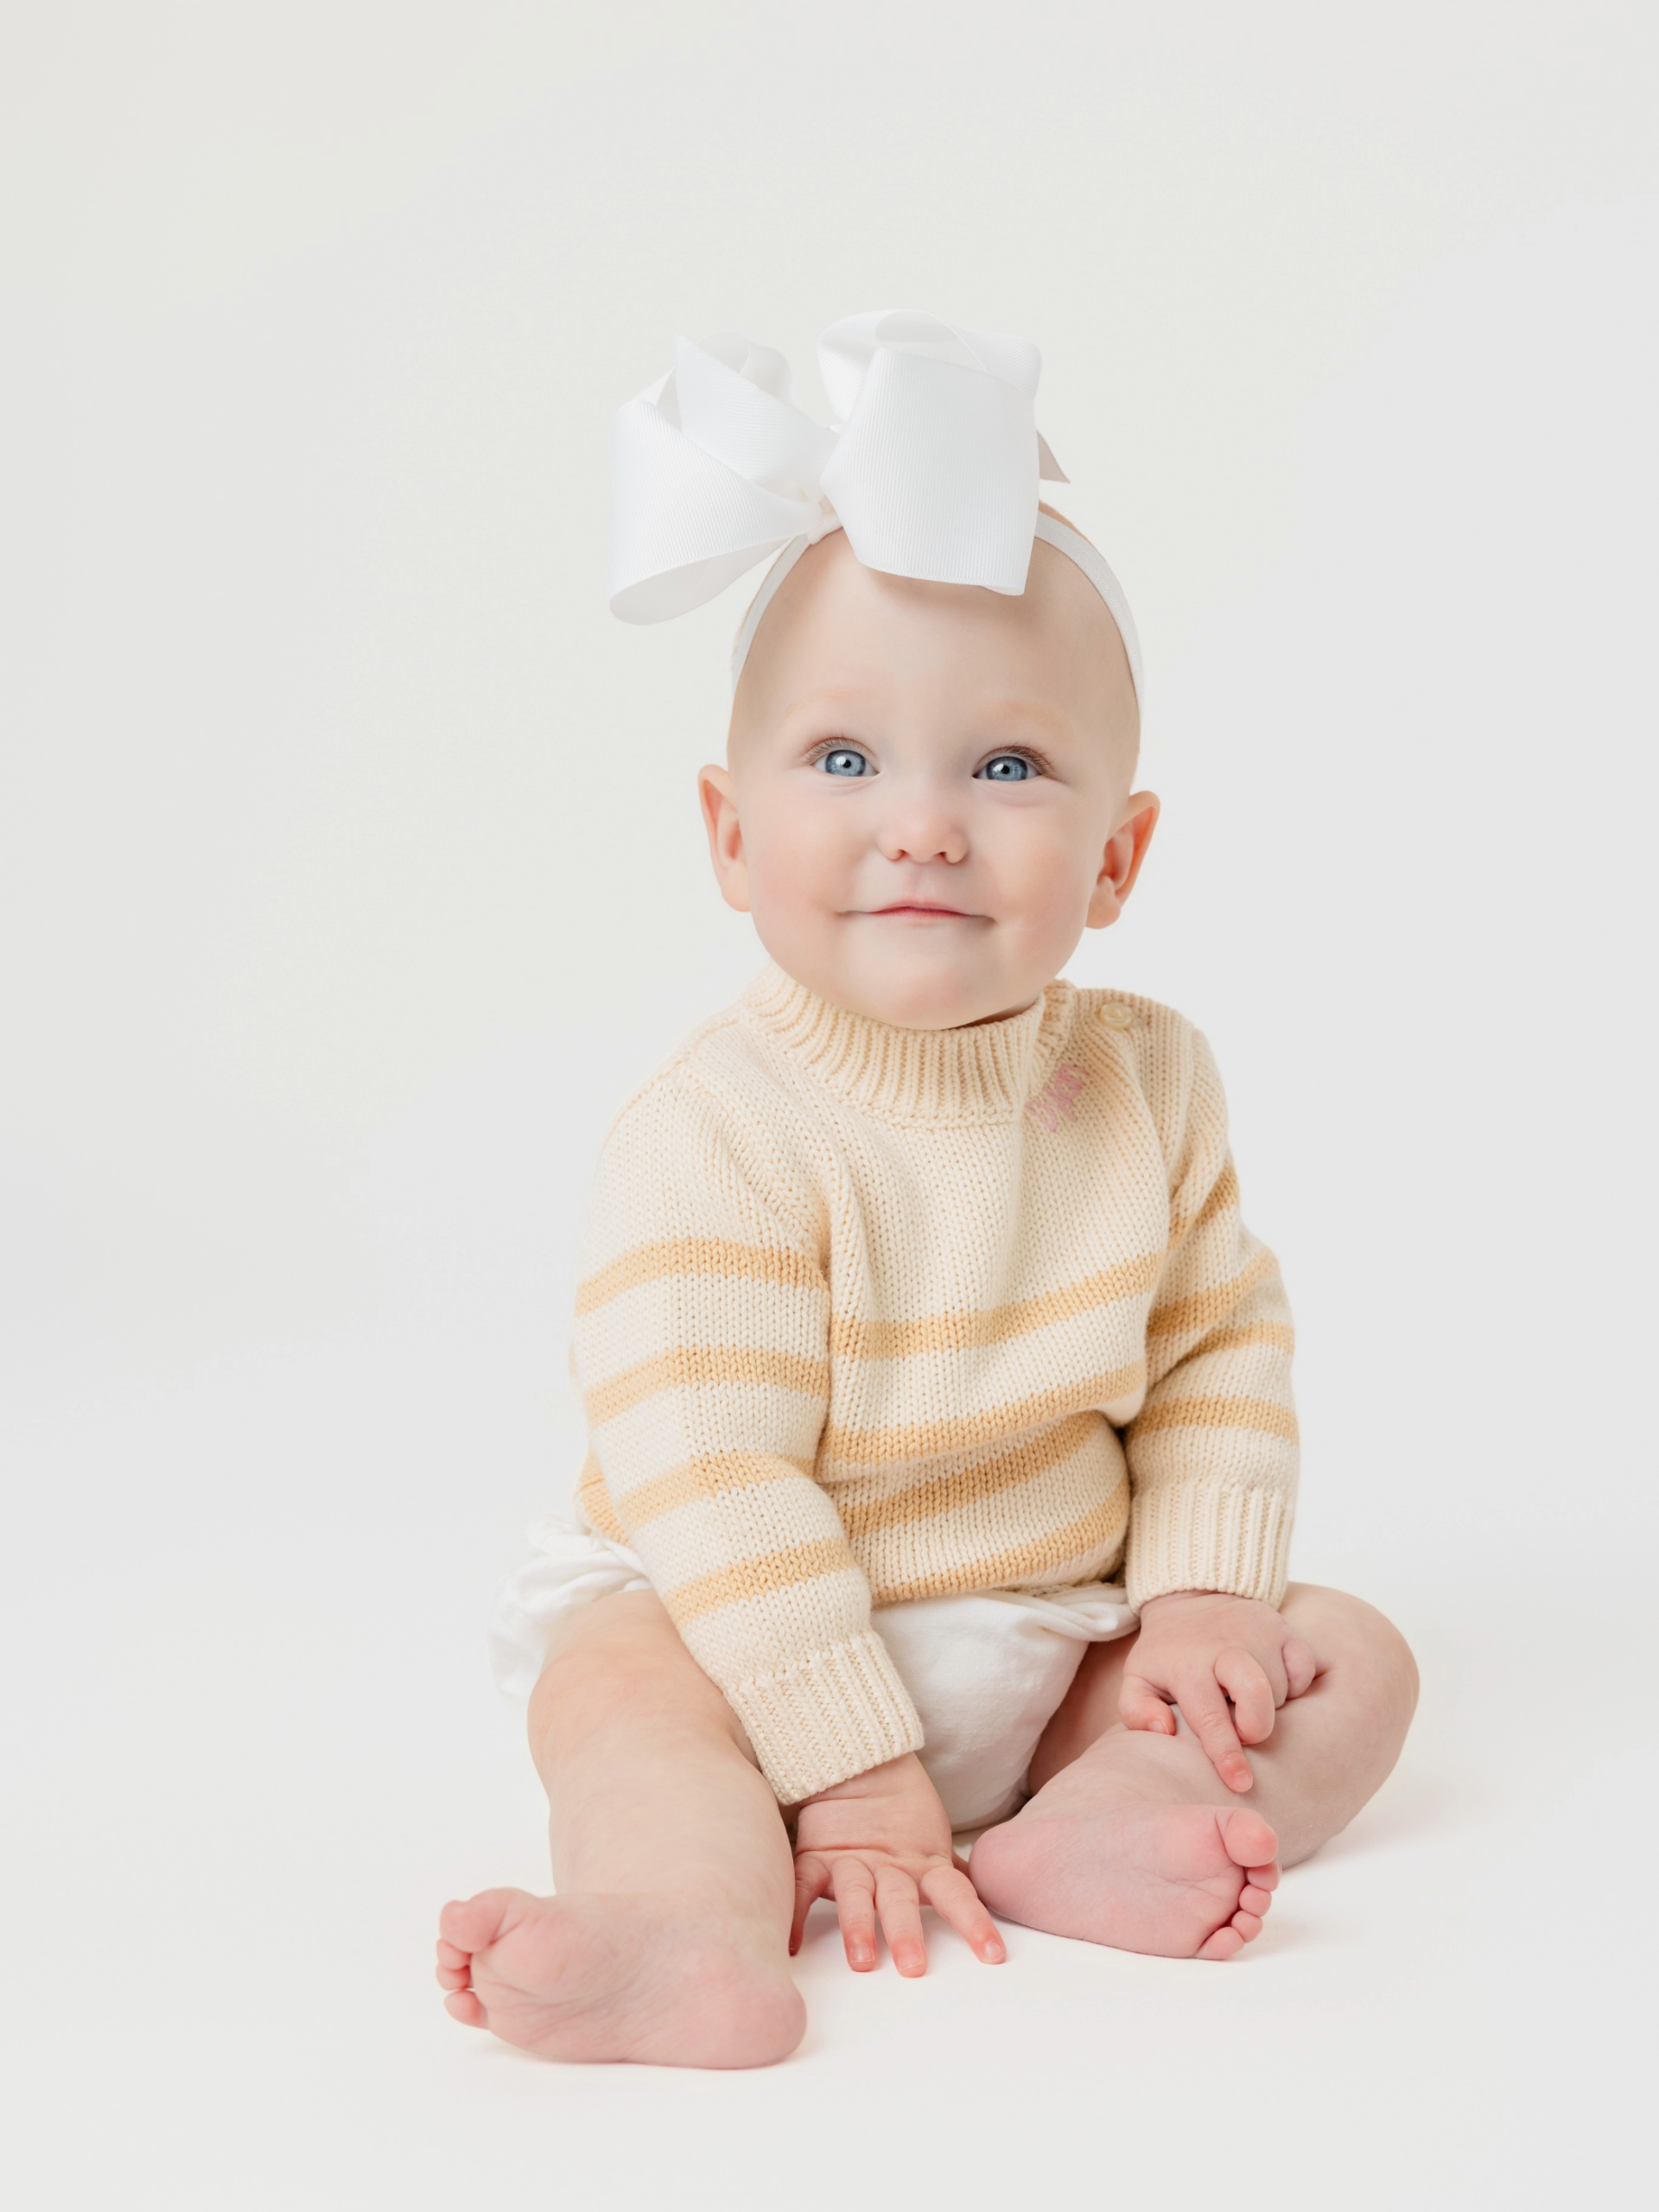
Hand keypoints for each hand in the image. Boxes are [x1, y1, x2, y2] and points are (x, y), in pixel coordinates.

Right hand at [790, 1753, 1006, 1976]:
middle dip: (906, 1932)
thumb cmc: (904, 1813)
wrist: (860, 1762)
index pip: (955, 1894)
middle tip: (913, 1966)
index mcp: (922, 1865)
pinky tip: (790, 1943)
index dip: (975, 1922)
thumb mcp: (933, 1844)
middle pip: (900, 1900)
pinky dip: (795, 1910)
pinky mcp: (816, 1857)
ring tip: (861, 1959)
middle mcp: (888, 1868)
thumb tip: (990, 1893)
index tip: (993, 1955)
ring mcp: (851, 1862)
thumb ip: (953, 1874)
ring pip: (855, 1894)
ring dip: (859, 1926)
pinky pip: (803, 1884)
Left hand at [1122, 1590, 1318, 1791]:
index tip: (1240, 1782)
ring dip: (1267, 1706)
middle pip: (1258, 1694)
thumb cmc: (1167, 1652)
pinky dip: (1293, 1684)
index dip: (1227, 1754)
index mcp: (1188, 1665)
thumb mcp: (1139, 1678)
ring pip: (1281, 1689)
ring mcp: (1259, 1633)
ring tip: (1241, 1696)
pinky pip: (1304, 1669)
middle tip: (1241, 1728)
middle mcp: (1226, 1647)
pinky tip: (1268, 1681)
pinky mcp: (1283, 1628)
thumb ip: (1138, 1710)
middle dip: (1256, 1726)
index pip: (1210, 1717)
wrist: (1190, 1596)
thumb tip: (1163, 1730)